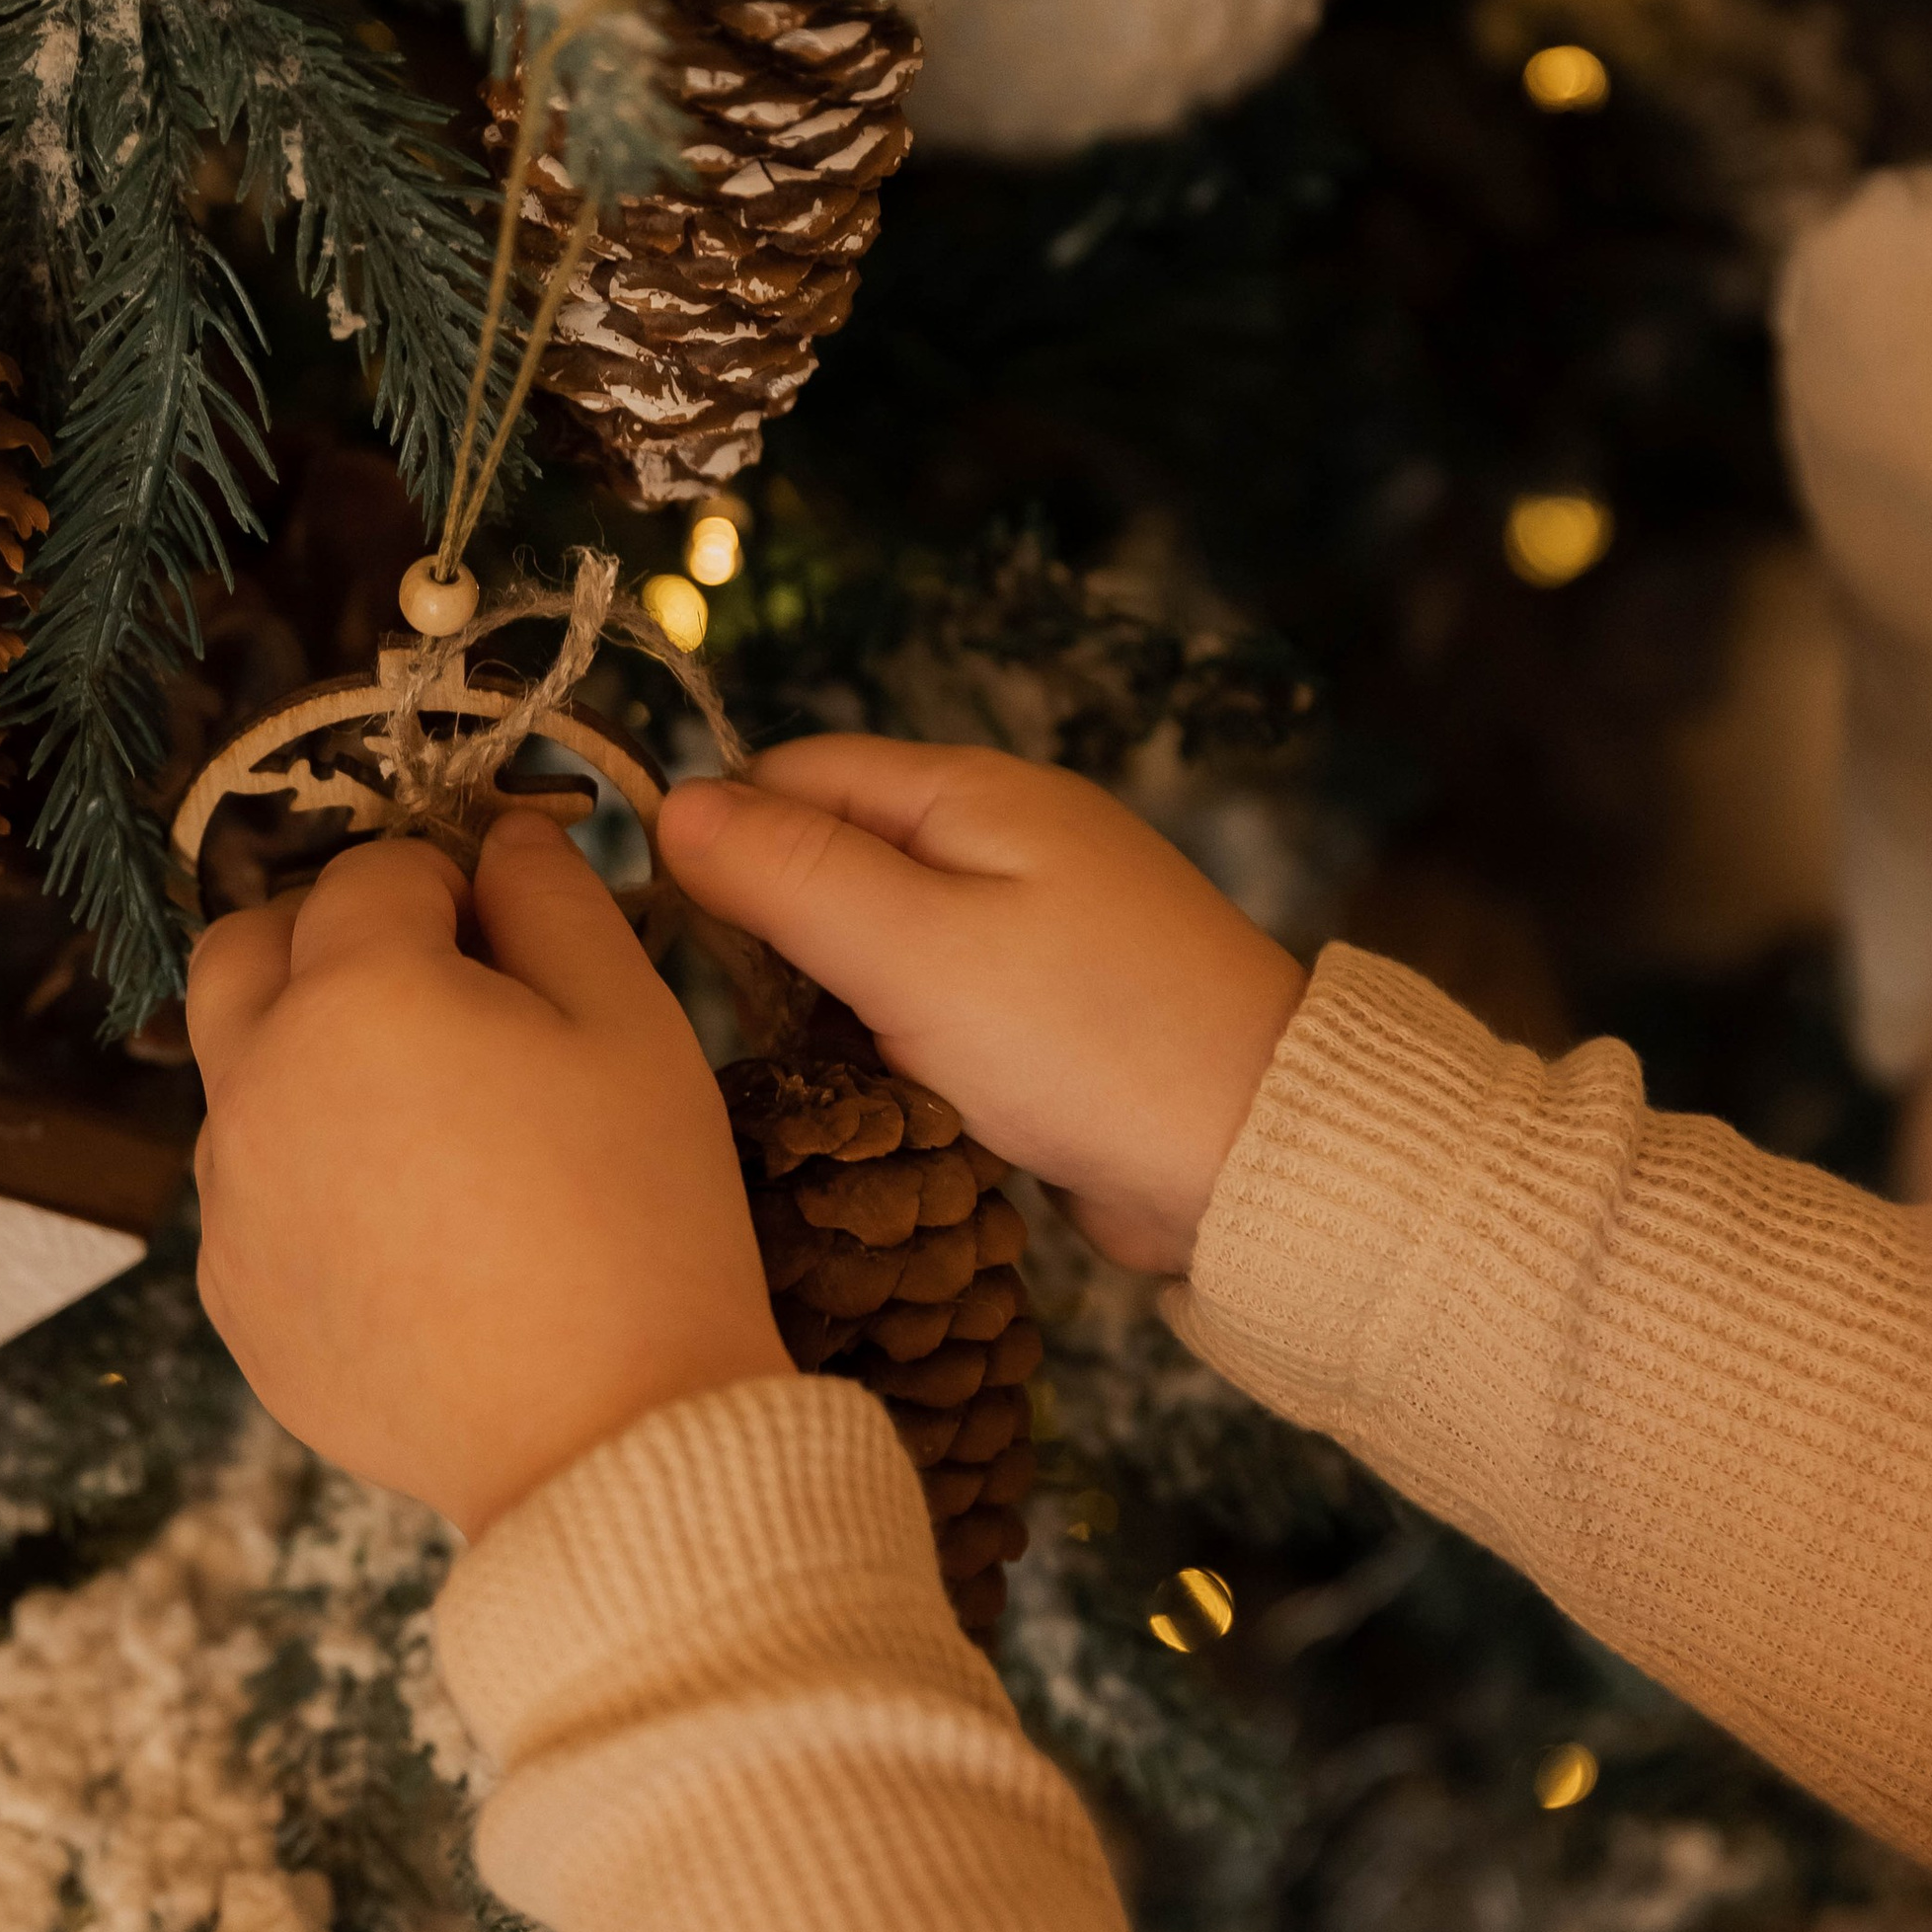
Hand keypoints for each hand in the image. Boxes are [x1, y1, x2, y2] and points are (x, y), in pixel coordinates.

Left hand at [189, 814, 790, 1533]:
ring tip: (441, 1134)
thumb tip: (505, 838)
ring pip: (241, 1079)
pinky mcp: (234, 1301)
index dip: (450, 882)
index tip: (511, 933)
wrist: (609, 1440)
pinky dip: (312, 1179)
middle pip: (242, 951)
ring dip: (314, 1062)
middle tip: (437, 992)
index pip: (372, 873)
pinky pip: (252, 1196)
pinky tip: (418, 1236)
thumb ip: (554, 899)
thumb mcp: (634, 1024)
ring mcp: (231, 1203)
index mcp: (354, 994)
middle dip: (327, 939)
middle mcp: (256, 1086)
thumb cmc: (641, 1216)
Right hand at [659, 741, 1305, 1273]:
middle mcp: (1001, 844)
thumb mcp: (918, 950)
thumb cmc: (1093, 1042)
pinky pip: (931, 1014)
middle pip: (831, 860)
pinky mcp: (1047, 1017)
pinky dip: (897, 1055)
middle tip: (762, 1026)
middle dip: (778, 937)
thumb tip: (671, 804)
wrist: (1260, 1156)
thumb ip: (790, 874)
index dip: (724, 840)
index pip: (795, 774)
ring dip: (836, 1010)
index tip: (679, 934)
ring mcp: (1030, 932)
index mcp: (972, 794)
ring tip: (836, 1075)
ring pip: (874, 949)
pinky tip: (895, 1107)